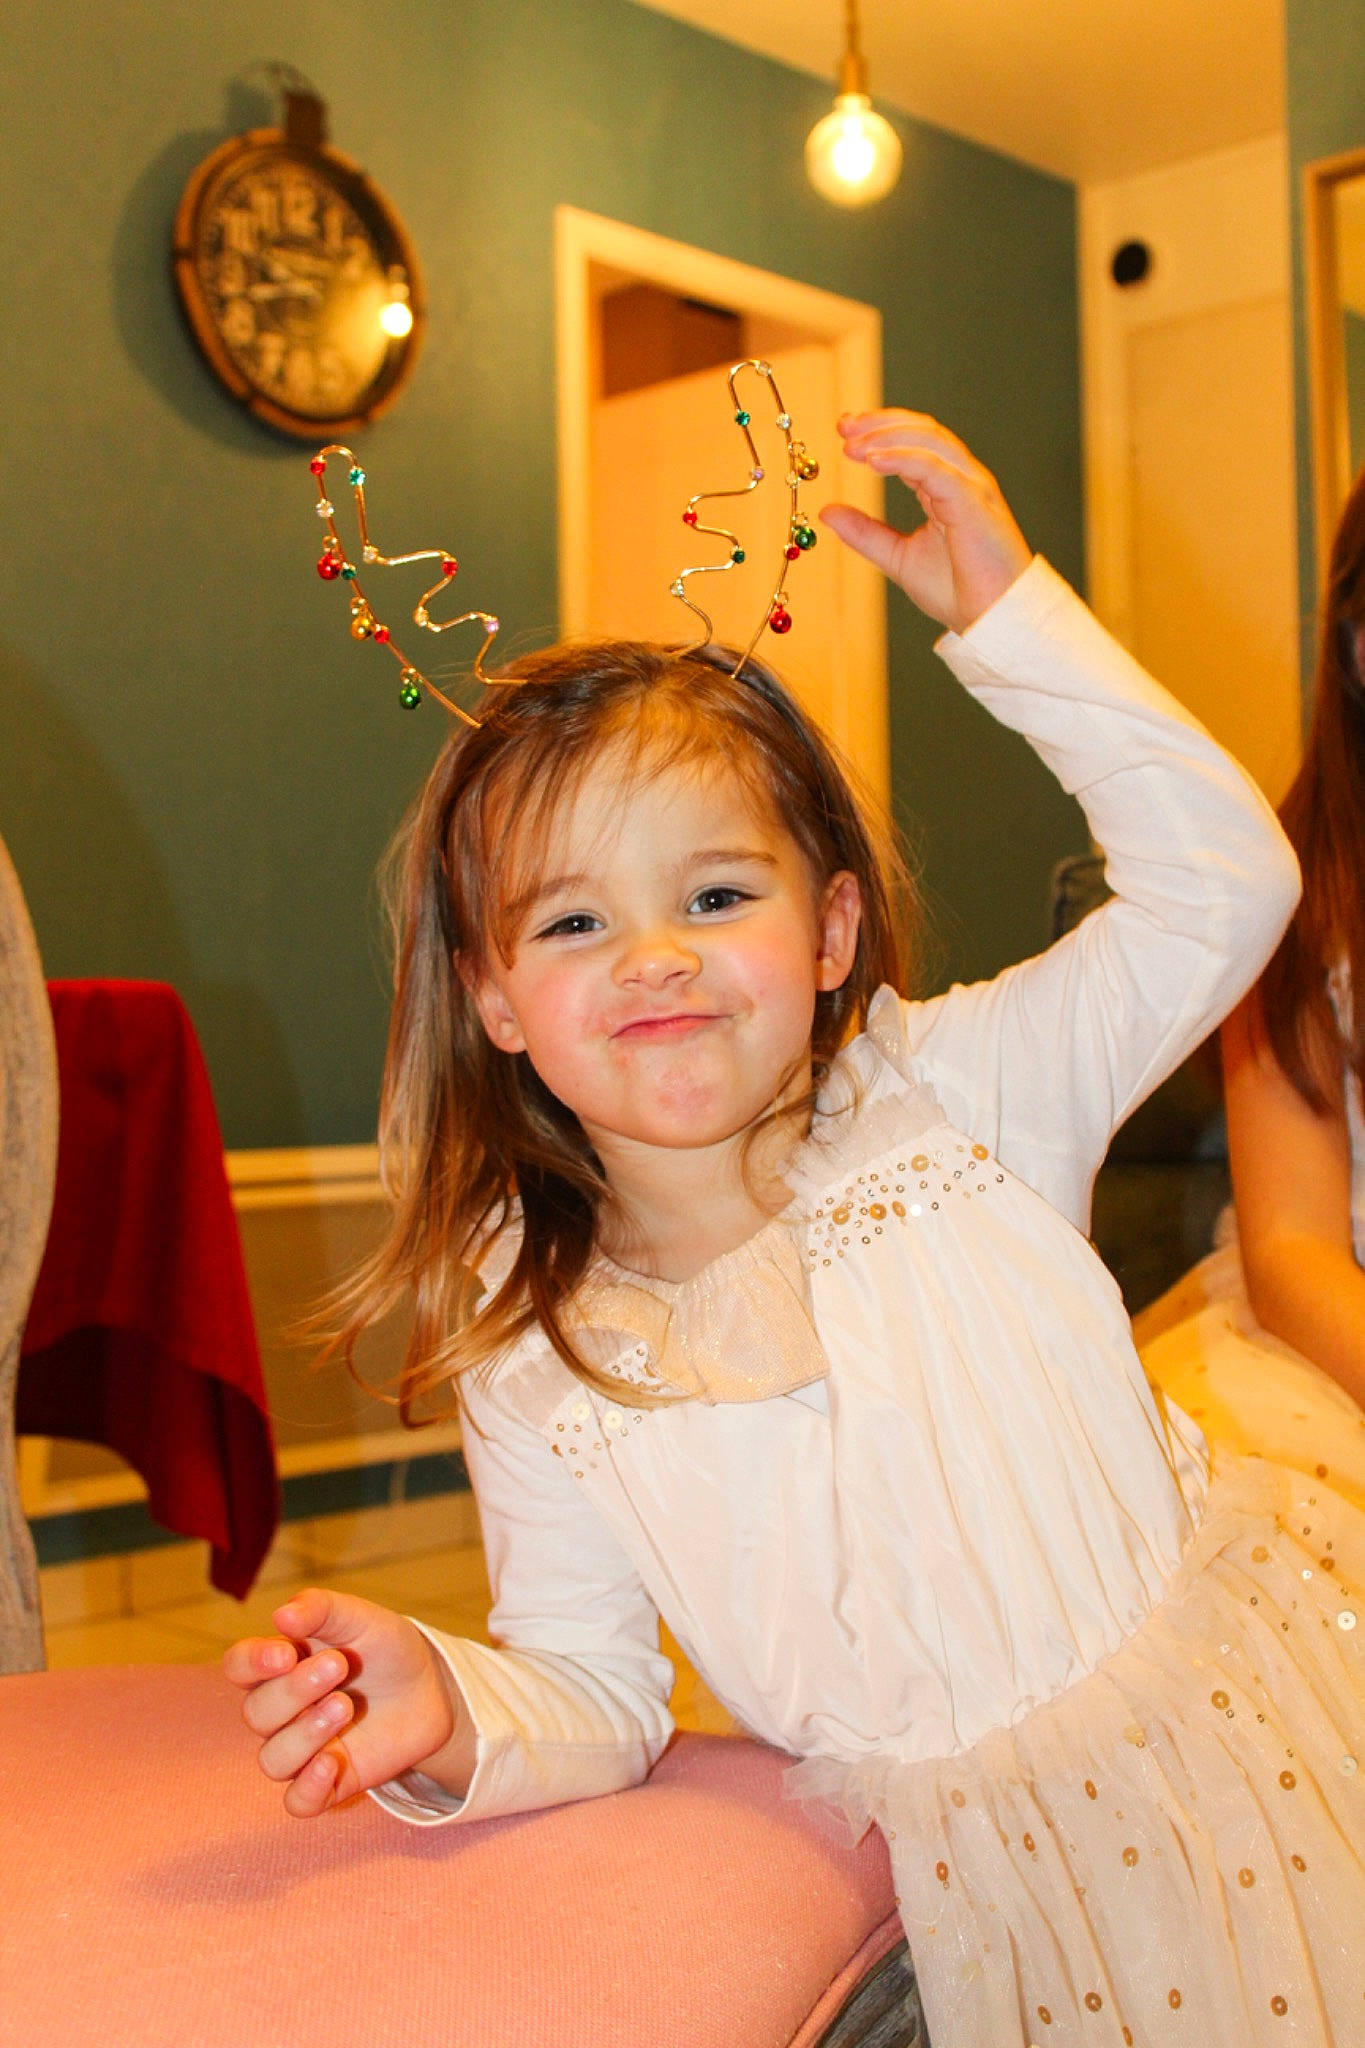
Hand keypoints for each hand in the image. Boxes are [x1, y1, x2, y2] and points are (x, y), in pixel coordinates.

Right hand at [223, 1588, 463, 1818]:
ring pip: (273, 1760)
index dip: (253, 1663)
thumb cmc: (384, 1648)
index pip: (239, 1667)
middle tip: (339, 1666)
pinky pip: (298, 1802)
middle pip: (257, 1714)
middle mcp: (282, 1712)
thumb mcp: (360, 1617)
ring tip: (345, 1707)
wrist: (429, 1687)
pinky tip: (333, 1762)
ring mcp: (303, 1750)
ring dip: (304, 1735)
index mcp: (280, 1666)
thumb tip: (280, 1614)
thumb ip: (321, 1610)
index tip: (287, 1654)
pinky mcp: (329, 1782)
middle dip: (294, 1691)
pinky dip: (308, 1788)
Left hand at [822, 411, 1030, 634]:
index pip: (914, 442)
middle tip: (844, 426)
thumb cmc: (958, 591)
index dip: (879, 430)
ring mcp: (971, 487)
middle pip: (923, 431)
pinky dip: (903, 459)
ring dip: (887, 437)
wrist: (989, 619)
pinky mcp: (973, 502)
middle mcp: (961, 480)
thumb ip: (865, 533)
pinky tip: (874, 461)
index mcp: (946, 488)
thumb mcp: (897, 557)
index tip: (844, 430)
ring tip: (852, 446)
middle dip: (880, 423)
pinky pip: (936, 469)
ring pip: (930, 441)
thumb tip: (827, 512)